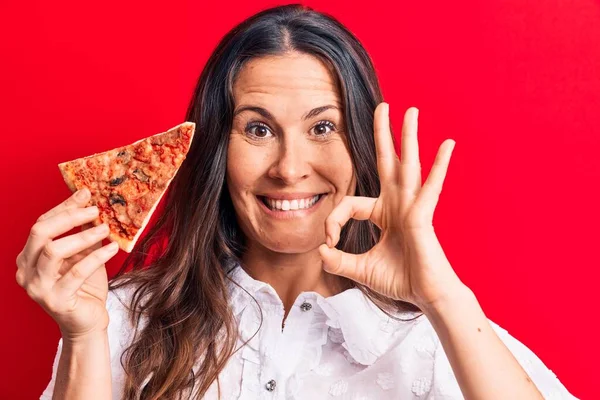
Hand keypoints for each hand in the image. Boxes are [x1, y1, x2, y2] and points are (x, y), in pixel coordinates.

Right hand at [15, 188, 118, 339]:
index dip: (64, 207)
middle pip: (40, 232)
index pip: (42, 224)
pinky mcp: (55, 300)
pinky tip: (112, 248)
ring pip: (54, 251)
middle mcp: (26, 270)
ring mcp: (37, 287)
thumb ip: (83, 231)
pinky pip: (76, 272)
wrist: (87, 322)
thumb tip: (92, 203)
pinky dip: (96, 256)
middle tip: (95, 210)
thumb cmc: (85, 286)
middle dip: (69, 216)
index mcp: (28, 256)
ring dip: (82, 236)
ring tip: (106, 229)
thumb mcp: (84, 253)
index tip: (86, 193)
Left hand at [319, 103, 464, 309]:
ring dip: (409, 137)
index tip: (329, 243)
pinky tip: (447, 144)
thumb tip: (320, 253)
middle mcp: (398, 204)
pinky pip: (431, 187)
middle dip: (383, 134)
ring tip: (411, 111)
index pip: (349, 204)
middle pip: (388, 162)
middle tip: (382, 106)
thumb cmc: (400, 280)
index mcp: (383, 213)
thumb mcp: (360, 269)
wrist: (426, 297)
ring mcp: (412, 207)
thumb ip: (338, 261)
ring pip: (408, 165)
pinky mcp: (423, 215)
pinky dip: (440, 165)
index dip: (333, 221)